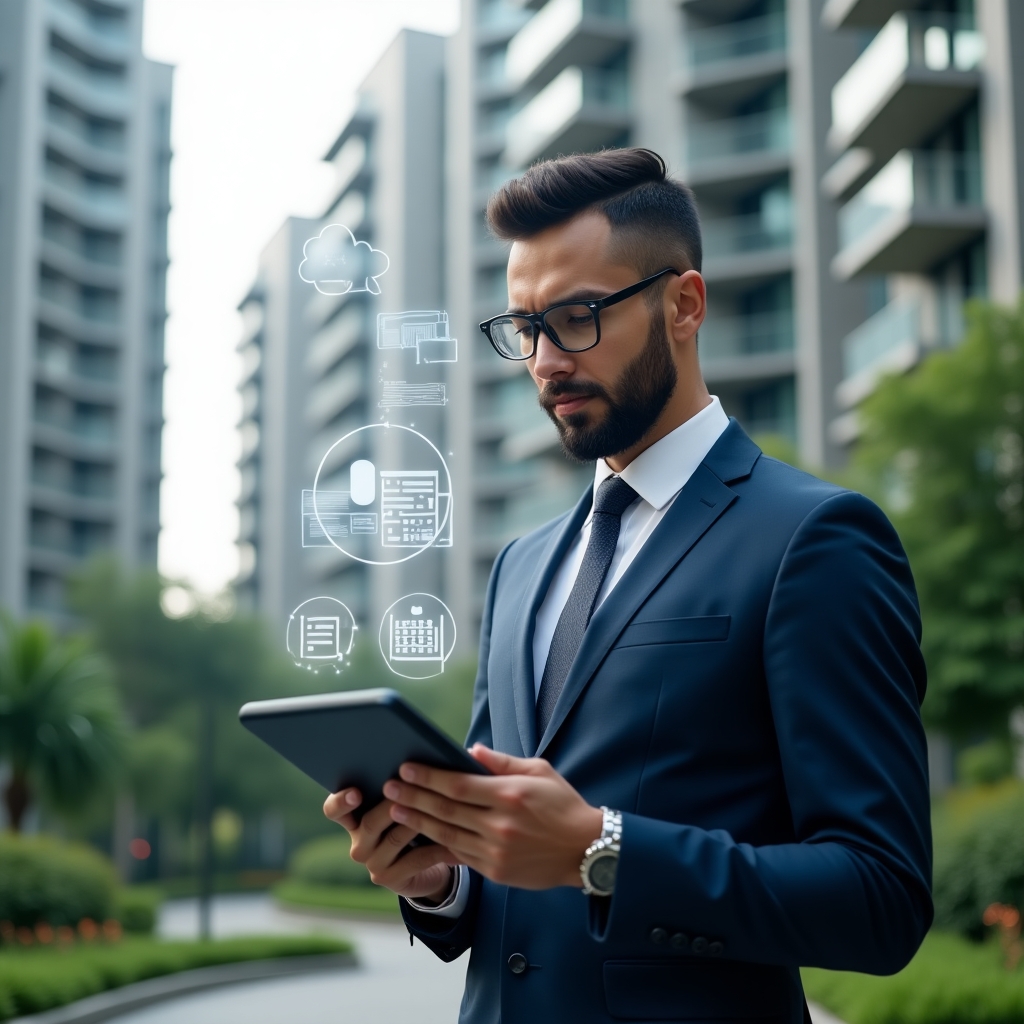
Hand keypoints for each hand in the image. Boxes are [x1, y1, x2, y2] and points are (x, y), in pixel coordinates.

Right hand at [323, 788, 456, 901]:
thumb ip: (401, 787)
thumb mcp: (404, 805)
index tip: (355, 793)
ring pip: (394, 838)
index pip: (333, 810)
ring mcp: (372, 863)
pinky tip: (454, 838)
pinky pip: (415, 859)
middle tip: (408, 788)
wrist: (427, 867)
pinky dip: (437, 846)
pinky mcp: (391, 880)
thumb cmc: (415, 823)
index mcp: (354, 819)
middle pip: (368, 823)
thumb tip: (416, 761)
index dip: (340, 801)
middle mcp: (358, 843)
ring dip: (418, 820)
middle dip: (391, 804)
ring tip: (438, 807)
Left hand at [382, 744, 602, 890]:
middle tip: (389, 787)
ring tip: (395, 811)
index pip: (458, 784)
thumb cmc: (563, 805)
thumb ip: (502, 763)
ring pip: (448, 834)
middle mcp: (500, 824)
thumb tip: (470, 751)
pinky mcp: (496, 871)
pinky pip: (460, 856)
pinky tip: (421, 836)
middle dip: (414, 797)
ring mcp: (496, 851)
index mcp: (509, 795)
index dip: (429, 777)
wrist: (586, 850)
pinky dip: (438, 845)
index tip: (406, 768)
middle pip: (446, 809)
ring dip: (418, 822)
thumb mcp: (539, 772)